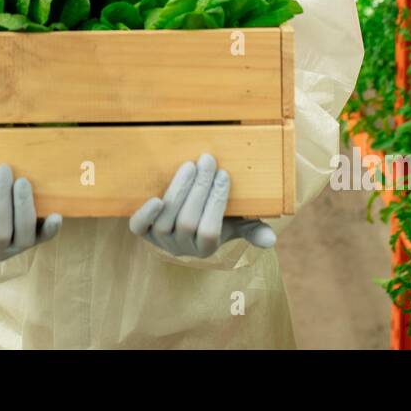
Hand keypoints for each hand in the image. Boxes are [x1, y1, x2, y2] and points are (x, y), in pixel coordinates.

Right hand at [0, 164, 62, 260]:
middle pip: (1, 231)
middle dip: (2, 200)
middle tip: (2, 169)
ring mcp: (18, 246)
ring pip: (24, 234)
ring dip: (23, 207)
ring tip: (22, 180)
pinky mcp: (36, 238)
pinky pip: (45, 238)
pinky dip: (51, 229)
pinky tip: (57, 215)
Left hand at [129, 154, 276, 257]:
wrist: (182, 220)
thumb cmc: (214, 218)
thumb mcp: (236, 224)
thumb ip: (252, 230)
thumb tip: (271, 239)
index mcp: (206, 249)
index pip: (211, 229)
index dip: (217, 202)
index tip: (225, 174)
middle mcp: (181, 249)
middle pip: (189, 221)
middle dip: (199, 189)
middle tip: (208, 160)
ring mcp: (160, 240)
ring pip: (166, 219)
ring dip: (178, 190)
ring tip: (190, 165)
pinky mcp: (143, 231)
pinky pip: (139, 227)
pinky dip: (145, 213)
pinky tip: (154, 198)